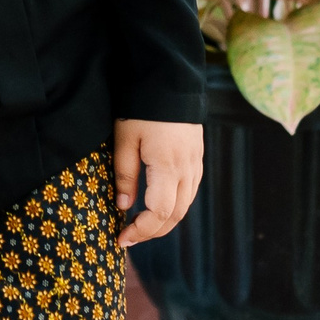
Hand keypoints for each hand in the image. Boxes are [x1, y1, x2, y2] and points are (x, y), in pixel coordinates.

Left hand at [113, 118, 203, 246]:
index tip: (122, 238)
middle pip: (175, 216)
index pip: (159, 214)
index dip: (142, 231)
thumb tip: (124, 207)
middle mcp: (187, 170)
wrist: (170, 81)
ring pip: (185, 206)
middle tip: (128, 237)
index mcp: (168, 167)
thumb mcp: (124, 139)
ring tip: (140, 226)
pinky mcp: (197, 158)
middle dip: (152, 231)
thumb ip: (124, 175)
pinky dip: (173, 206)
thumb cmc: (141, 108)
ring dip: (164, 221)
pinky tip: (156, 206)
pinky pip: (189, 192)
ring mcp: (196, 164)